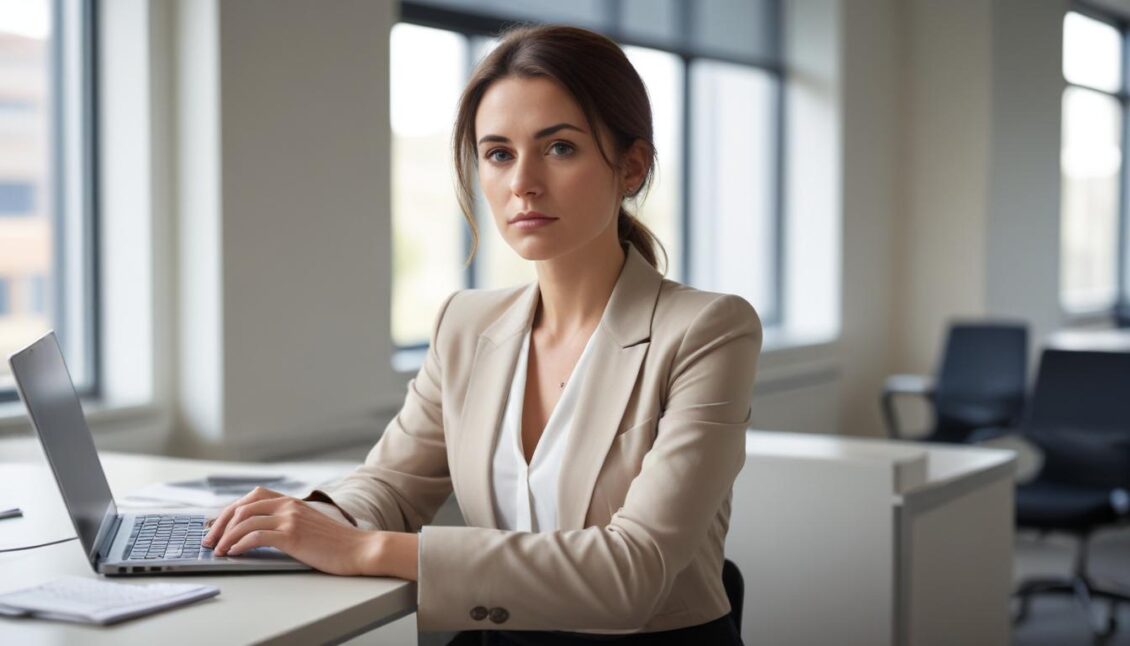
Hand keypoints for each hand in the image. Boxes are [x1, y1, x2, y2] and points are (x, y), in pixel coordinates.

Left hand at [202, 486, 381, 575]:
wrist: (359, 549)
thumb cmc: (335, 542)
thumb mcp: (308, 524)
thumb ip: (286, 522)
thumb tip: (257, 533)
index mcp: (291, 501)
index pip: (250, 498)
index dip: (229, 511)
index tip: (216, 526)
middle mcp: (288, 505)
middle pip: (242, 507)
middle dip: (220, 524)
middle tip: (209, 540)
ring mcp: (290, 518)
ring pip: (245, 521)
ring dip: (226, 537)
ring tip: (218, 550)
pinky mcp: (292, 535)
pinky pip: (256, 536)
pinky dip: (239, 544)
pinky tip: (233, 553)